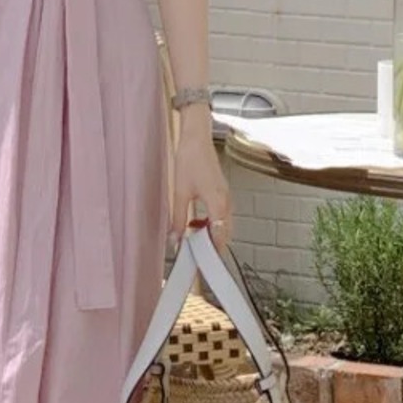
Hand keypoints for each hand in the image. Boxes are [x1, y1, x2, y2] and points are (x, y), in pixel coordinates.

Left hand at [171, 117, 232, 249]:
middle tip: (194, 254)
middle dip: (210, 245)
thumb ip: (178, 219)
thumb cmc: (189, 160)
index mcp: (218, 204)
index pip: (219, 237)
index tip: (201, 263)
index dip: (211, 253)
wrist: (196, 139)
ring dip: (209, 233)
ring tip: (192, 238)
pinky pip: (220, 215)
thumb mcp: (179, 192)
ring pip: (222, 225)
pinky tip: (196, 222)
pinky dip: (210, 223)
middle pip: (223, 234)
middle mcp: (226, 202)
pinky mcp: (222, 193)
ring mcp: (226, 197)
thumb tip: (175, 239)